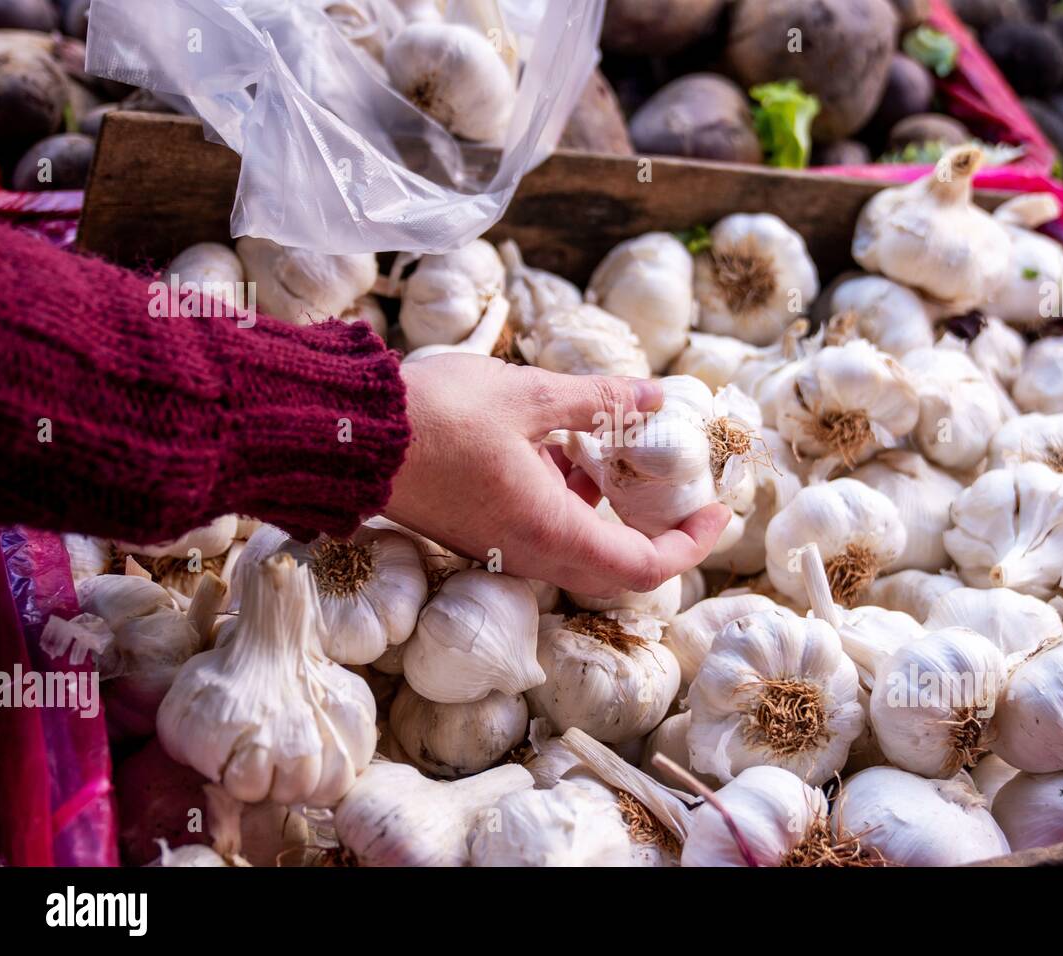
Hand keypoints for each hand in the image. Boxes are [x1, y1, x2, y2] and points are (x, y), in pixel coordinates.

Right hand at [386, 353, 729, 597]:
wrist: (348, 438)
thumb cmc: (435, 417)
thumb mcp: (530, 396)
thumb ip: (599, 402)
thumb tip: (654, 396)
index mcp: (552, 532)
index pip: (645, 568)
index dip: (691, 546)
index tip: (714, 512)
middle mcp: (529, 555)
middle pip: (615, 569)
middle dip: (657, 534)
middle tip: (678, 490)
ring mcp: (500, 550)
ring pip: (578, 550)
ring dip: (607, 511)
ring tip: (618, 452)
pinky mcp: (479, 536)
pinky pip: (543, 534)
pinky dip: (569, 503)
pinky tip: (560, 449)